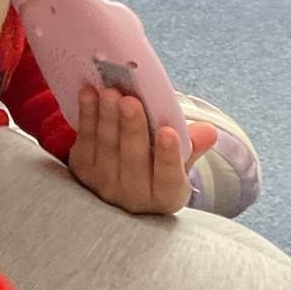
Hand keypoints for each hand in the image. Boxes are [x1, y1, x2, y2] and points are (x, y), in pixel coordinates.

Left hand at [68, 85, 217, 214]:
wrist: (124, 184)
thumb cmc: (158, 167)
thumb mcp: (181, 161)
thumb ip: (193, 146)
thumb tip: (208, 131)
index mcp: (165, 196)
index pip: (168, 178)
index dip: (168, 156)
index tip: (168, 133)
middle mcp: (134, 196)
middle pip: (133, 160)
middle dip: (132, 128)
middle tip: (131, 102)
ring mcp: (105, 184)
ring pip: (107, 148)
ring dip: (107, 118)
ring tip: (110, 93)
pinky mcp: (82, 170)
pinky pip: (85, 140)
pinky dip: (87, 115)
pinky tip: (88, 93)